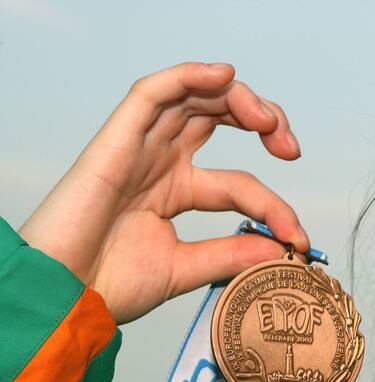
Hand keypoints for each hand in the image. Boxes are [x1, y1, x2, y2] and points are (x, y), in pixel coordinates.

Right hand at [18, 62, 308, 323]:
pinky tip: (224, 76)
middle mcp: (160, 163)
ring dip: (238, 98)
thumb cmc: (107, 286)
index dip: (275, 204)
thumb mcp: (187, 268)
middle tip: (290, 149)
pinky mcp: (117, 140)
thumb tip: (282, 248)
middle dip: (264, 121)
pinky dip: (189, 77)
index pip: (241, 183)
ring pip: (194, 97)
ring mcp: (140, 148)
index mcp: (176, 191)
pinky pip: (153, 92)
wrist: (64, 299)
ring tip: (269, 122)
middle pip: (219, 117)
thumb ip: (232, 254)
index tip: (297, 237)